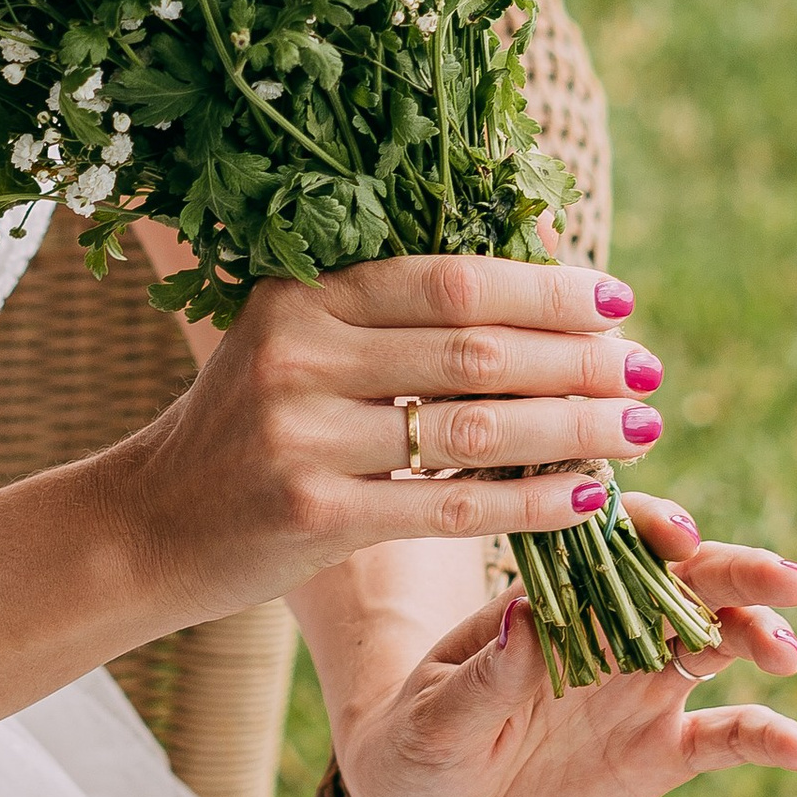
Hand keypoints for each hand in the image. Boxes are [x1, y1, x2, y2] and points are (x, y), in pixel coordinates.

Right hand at [120, 250, 672, 626]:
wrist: (146, 530)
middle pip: (475, 349)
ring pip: (474, 427)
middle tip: (650, 371)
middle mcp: (297, 353)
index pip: (450, 280)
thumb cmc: (246, 432)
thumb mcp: (296, 346)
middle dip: (579, 361)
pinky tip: (590, 499)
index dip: (544, 288)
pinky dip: (532, 502)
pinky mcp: (313, 514)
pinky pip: (452, 505)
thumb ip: (392, 313)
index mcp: (300, 293)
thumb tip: (540, 267)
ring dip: (574, 429)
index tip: (618, 301)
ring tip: (641, 432)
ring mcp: (302, 435)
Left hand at [326, 500, 796, 796]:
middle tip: (786, 581)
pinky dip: (766, 738)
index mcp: (553, 598)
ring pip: (716, 646)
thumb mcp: (435, 716)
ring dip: (757, 638)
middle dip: (736, 574)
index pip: (611, 543)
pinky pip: (723, 738)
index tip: (678, 536)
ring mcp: (640, 687)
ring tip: (786, 653)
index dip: (650, 530)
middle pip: (685, 585)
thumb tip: (526, 617)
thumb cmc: (415, 741)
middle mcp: (609, 630)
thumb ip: (486, 674)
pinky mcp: (659, 752)